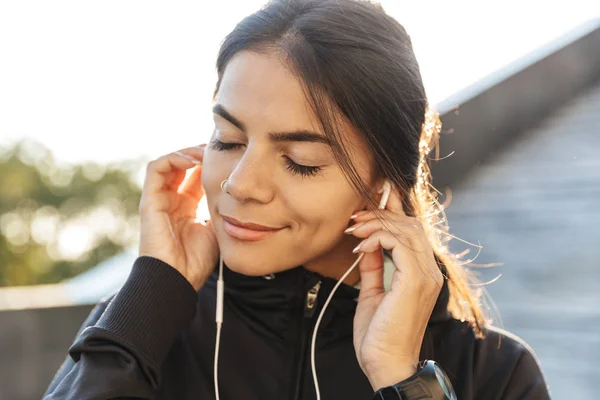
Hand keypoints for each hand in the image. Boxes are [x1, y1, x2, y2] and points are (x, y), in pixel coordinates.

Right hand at [138, 145, 218, 290]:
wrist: (178, 278)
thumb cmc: (197, 261)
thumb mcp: (217, 228)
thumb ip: (221, 209)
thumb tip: (237, 193)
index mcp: (188, 207)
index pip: (197, 176)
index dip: (211, 164)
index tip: (230, 157)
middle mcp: (172, 200)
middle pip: (184, 166)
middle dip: (201, 154)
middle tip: (218, 149)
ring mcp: (159, 199)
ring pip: (169, 162)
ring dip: (187, 152)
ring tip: (205, 152)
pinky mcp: (150, 200)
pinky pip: (156, 168)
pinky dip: (173, 158)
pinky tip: (192, 160)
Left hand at [348, 187, 443, 389]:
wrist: (386, 364)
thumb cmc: (379, 335)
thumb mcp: (372, 293)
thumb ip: (373, 268)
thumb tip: (366, 244)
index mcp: (423, 274)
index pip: (413, 232)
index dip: (390, 215)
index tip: (362, 213)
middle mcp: (430, 271)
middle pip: (411, 225)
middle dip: (379, 216)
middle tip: (354, 219)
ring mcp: (426, 275)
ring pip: (405, 229)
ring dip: (375, 224)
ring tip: (353, 230)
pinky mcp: (414, 280)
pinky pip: (397, 243)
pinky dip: (376, 238)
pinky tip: (359, 246)